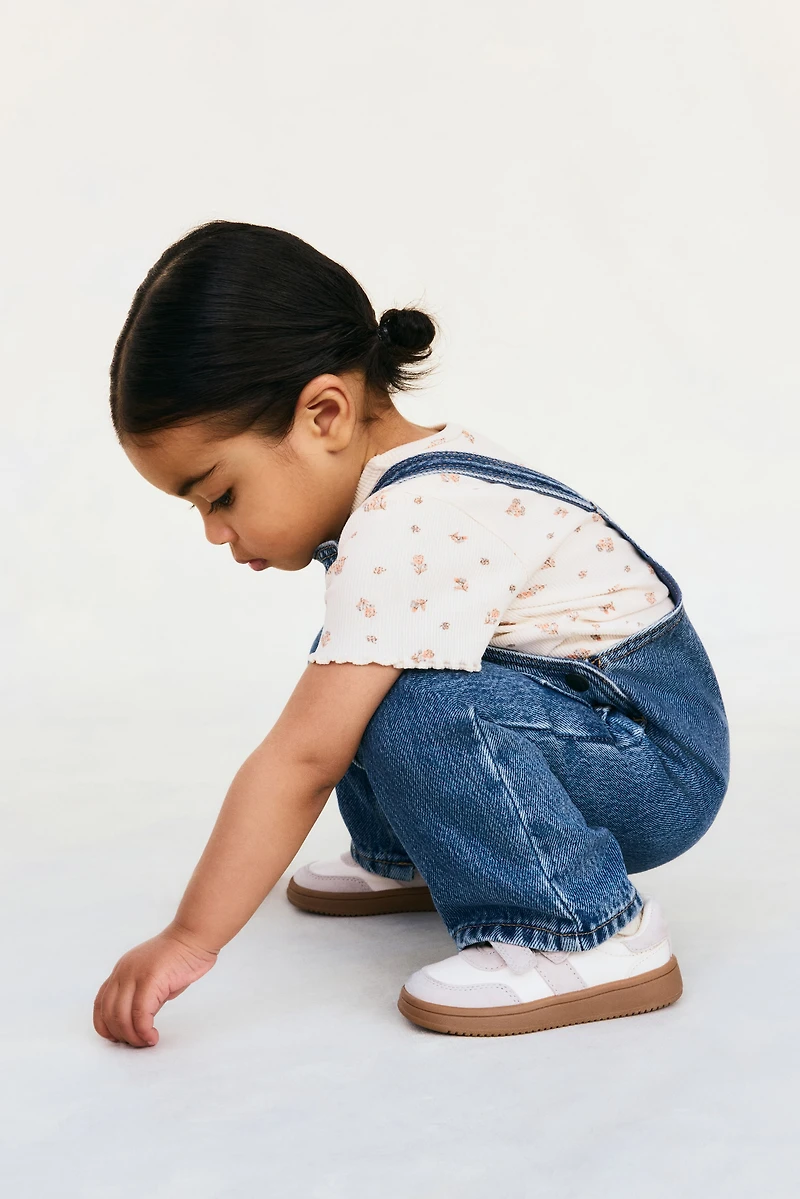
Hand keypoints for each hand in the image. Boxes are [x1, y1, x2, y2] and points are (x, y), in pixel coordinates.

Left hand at [93, 925, 218, 1047]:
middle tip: (137, 1044)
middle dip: (121, 1035)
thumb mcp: (152, 977)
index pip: (100, 1003)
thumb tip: (138, 1021)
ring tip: (146, 1042)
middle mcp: (122, 972)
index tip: (116, 1038)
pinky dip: (144, 1030)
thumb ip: (141, 995)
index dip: (104, 1026)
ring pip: (121, 1016)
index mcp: (121, 971)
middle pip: (109, 1013)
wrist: (194, 937)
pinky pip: (140, 1014)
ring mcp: (134, 975)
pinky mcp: (150, 980)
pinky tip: (153, 1036)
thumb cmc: (179, 956)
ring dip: (133, 1036)